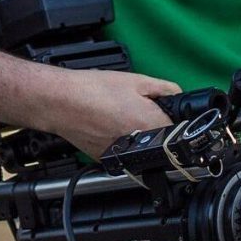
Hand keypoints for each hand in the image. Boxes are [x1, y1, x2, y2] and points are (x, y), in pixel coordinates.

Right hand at [54, 69, 181, 158]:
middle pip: (159, 140)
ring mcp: (121, 156)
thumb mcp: (137, 80)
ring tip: (119, 115)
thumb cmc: (95, 90)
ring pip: (140, 148)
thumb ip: (165, 89)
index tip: (164, 110)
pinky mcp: (105, 160)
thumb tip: (179, 96)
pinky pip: (122, 152)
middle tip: (137, 108)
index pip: (177, 129)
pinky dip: (119, 140)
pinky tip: (107, 124)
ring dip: (137, 134)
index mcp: (151, 125)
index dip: (172, 117)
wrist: (61, 102)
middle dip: (154, 125)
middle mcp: (139, 146)